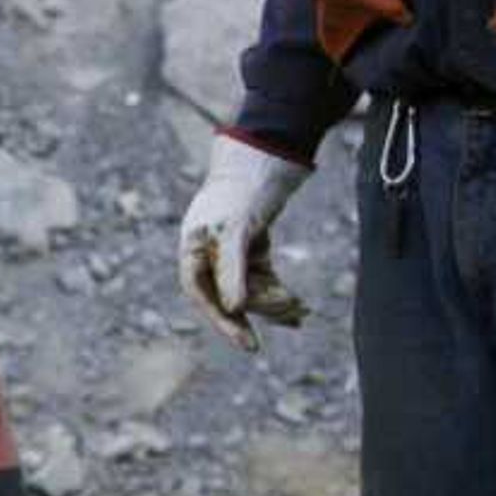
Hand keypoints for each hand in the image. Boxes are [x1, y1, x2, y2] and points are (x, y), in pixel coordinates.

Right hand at [177, 135, 311, 351]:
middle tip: (294, 310)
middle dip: (262, 307)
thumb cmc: (245, 185)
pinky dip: (280, 293)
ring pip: (250, 292)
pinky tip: (299, 309)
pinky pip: (263, 281)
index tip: (248, 344)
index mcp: (193, 247)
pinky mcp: (251, 248)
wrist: (267, 150)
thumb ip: (232, 270)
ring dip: (276, 302)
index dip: (223, 323)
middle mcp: (208, 252)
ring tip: (302, 308)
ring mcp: (230, 252)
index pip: (202, 295)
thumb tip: (234, 310)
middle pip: (231, 296)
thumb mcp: (238, 228)